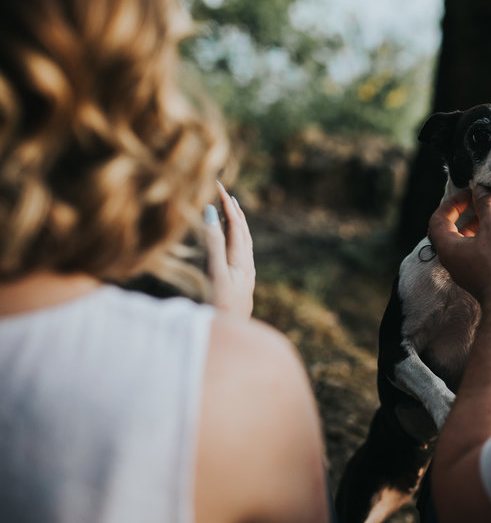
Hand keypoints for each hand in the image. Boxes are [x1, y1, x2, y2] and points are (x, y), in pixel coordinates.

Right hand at [205, 181, 255, 318]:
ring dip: (236, 225)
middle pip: (243, 231)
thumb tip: (211, 211)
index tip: (218, 185)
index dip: (227, 203)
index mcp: (241, 259)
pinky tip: (230, 246)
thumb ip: (213, 242)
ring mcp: (244, 276)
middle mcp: (246, 265)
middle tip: (226, 193)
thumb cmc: (221, 305)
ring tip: (231, 213)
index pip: (236, 223)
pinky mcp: (239, 286)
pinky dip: (234, 241)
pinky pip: (239, 255)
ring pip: (243, 243)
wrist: (233, 337)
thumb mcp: (215, 271)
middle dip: (234, 211)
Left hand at [428, 186, 490, 306]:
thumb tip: (481, 189)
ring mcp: (479, 271)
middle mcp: (461, 261)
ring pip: (490, 242)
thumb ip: (487, 205)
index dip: (455, 202)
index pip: (440, 219)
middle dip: (490, 214)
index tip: (474, 193)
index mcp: (450, 248)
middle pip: (470, 230)